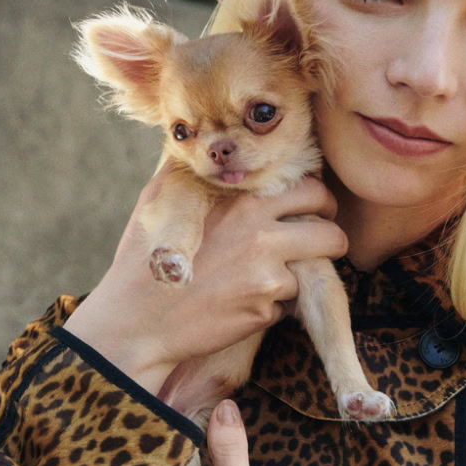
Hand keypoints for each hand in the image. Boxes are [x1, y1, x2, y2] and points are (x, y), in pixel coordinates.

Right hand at [63, 166, 345, 393]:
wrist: (135, 323)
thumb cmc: (142, 258)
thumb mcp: (160, 197)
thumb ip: (190, 166)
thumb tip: (201, 142)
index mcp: (242, 200)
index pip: (310, 188)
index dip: (316, 199)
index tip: (310, 208)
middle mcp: (261, 234)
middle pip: (330, 231)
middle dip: (330, 237)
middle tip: (317, 242)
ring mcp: (266, 276)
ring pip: (316, 270)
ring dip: (304, 274)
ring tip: (279, 274)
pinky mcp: (264, 311)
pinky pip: (290, 303)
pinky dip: (276, 304)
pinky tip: (245, 302)